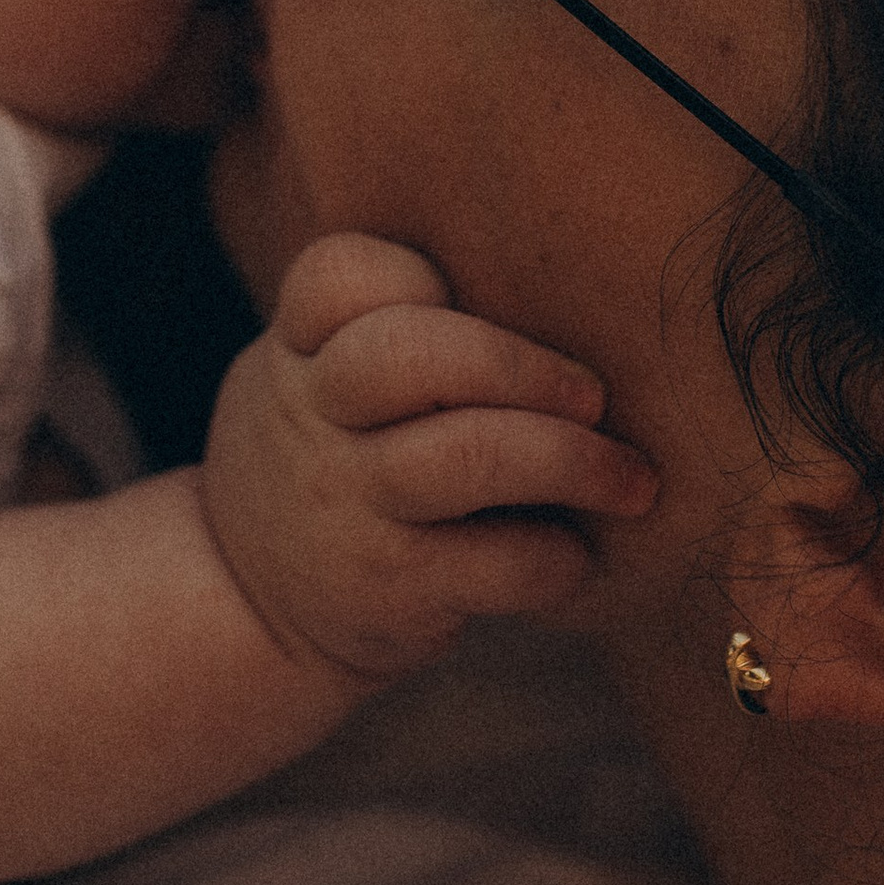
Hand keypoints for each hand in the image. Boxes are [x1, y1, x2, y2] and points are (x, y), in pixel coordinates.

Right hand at [200, 232, 655, 677]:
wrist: (252, 608)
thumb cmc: (332, 458)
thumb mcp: (317, 379)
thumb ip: (393, 329)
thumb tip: (571, 296)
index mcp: (300, 351)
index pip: (341, 275)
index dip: (419, 277)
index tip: (478, 305)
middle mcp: (313, 418)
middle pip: (409, 353)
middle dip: (523, 366)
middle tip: (595, 397)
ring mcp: (346, 506)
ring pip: (464, 456)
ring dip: (568, 460)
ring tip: (631, 479)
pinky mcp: (388, 590)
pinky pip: (492, 562)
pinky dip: (553, 557)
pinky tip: (573, 555)